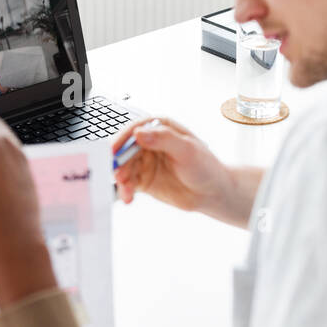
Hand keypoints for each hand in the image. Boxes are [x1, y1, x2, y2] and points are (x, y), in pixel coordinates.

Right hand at [112, 117, 242, 221]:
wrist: (213, 192)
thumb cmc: (205, 167)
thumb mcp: (187, 150)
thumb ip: (164, 139)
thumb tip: (140, 133)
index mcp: (160, 128)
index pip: (135, 130)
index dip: (122, 140)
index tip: (113, 151)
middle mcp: (149, 143)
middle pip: (125, 150)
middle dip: (119, 163)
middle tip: (119, 175)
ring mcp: (145, 162)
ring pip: (124, 167)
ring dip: (122, 179)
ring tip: (127, 191)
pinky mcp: (143, 179)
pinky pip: (128, 183)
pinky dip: (125, 190)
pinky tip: (128, 197)